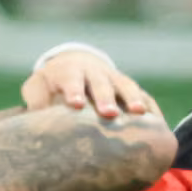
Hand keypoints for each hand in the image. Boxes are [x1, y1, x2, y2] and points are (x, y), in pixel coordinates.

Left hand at [23, 49, 152, 120]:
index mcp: (69, 70)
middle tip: (108, 113)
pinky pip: (145, 96)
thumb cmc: (51, 84)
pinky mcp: (130, 89)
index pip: (71, 78)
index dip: (74, 90)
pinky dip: (151, 108)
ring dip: (132, 98)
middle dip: (105, 97)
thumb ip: (35, 101)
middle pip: (101, 83)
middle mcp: (94, 72)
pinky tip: (158, 125)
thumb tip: (33, 122)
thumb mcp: (37, 87)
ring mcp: (115, 78)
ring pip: (125, 85)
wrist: (75, 65)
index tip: (76, 103)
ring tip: (138, 113)